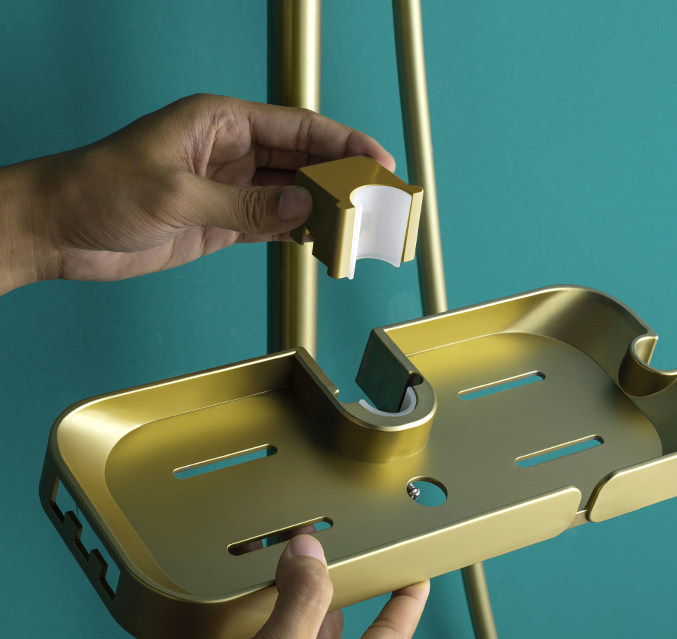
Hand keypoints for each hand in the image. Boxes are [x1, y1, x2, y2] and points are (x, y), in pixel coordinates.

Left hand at [0, 94, 393, 293]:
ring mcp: (227, 188)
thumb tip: (303, 206)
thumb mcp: (176, 194)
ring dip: (323, 208)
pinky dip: (298, 231)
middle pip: (300, 160)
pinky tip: (320, 240)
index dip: (341, 143)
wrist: (61, 230)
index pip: (296, 128)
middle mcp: (229, 151)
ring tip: (357, 225)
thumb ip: (244, 203)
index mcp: (219, 123)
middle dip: (340, 178)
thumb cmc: (98, 189)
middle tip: (377, 200)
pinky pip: (272, 222)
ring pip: (290, 193)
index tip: (376, 160)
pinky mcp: (221, 221)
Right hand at [101, 534, 428, 638]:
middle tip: (320, 545)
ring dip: (271, 599)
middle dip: (322, 587)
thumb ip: (300, 605)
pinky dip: (227, 622)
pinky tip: (223, 597)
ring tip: (270, 557)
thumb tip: (312, 557)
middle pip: (327, 628)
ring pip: (278, 633)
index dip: (404, 605)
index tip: (413, 574)